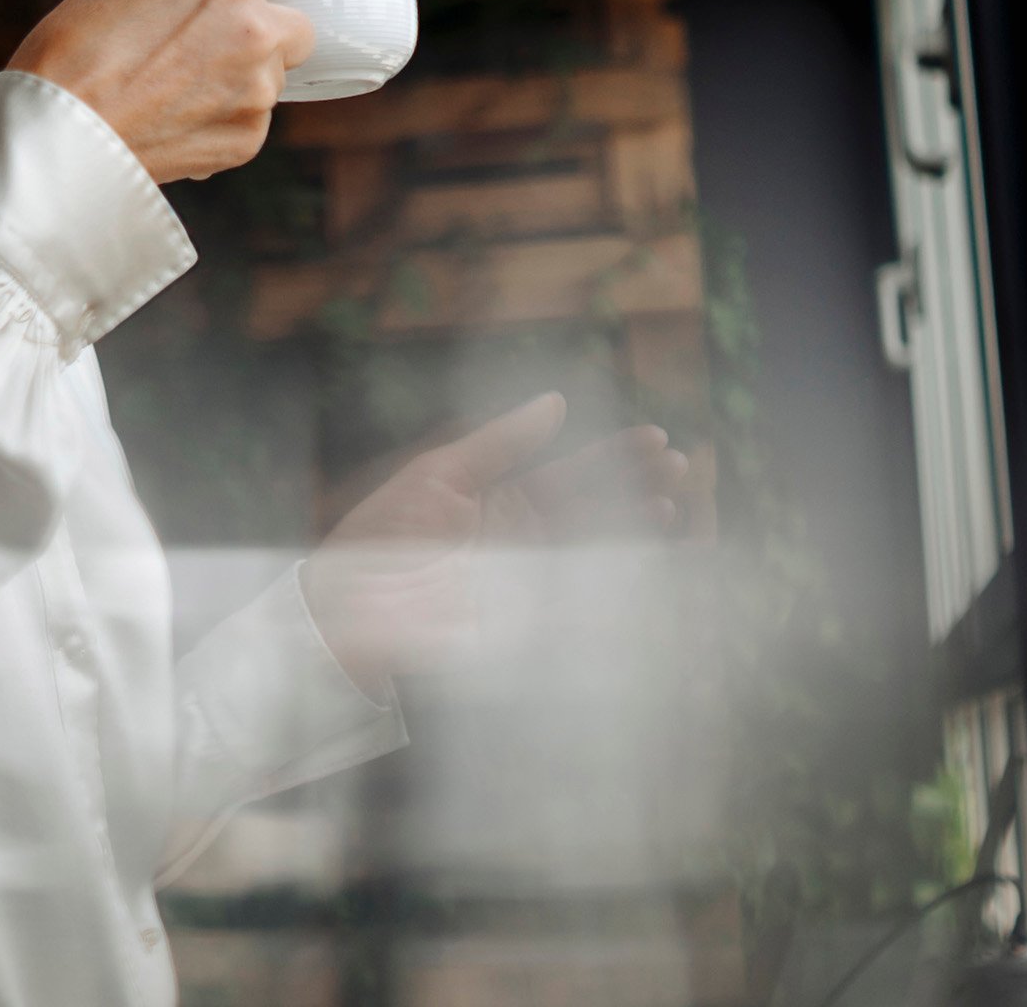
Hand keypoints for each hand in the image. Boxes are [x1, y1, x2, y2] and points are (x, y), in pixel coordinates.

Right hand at [10, 0, 314, 182]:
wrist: (53, 140)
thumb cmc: (73, 49)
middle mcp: (257, 35)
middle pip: (297, 17)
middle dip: (261, 19)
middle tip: (199, 33)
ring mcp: (257, 94)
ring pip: (275, 70)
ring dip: (244, 68)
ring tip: (176, 77)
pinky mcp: (248, 140)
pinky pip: (254, 113)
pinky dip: (226, 110)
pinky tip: (175, 109)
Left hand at [301, 399, 694, 692]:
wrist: (347, 612)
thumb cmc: (381, 537)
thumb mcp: (437, 476)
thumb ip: (499, 444)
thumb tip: (556, 402)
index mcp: (506, 499)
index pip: (574, 472)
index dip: (615, 455)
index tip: (655, 438)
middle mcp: (527, 539)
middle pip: (598, 510)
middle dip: (639, 488)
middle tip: (679, 467)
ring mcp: (531, 583)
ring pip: (598, 553)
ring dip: (638, 532)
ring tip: (672, 508)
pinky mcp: (528, 624)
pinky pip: (583, 605)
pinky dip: (619, 589)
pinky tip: (647, 566)